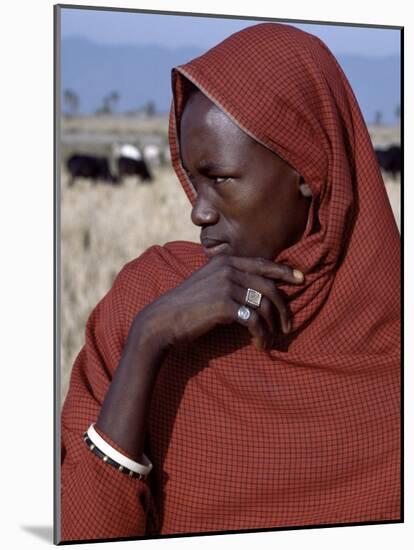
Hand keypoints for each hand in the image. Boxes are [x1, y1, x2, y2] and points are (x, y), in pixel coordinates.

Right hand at [137, 254, 304, 352]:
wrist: (163, 320)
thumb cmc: (186, 306)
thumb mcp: (208, 283)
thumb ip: (230, 280)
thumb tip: (260, 291)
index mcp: (225, 260)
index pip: (263, 263)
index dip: (285, 271)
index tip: (301, 279)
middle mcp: (227, 268)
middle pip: (269, 286)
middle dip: (284, 307)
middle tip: (289, 326)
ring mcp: (226, 284)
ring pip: (264, 304)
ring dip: (272, 326)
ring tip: (272, 340)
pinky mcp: (224, 304)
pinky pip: (254, 320)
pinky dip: (261, 335)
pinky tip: (259, 345)